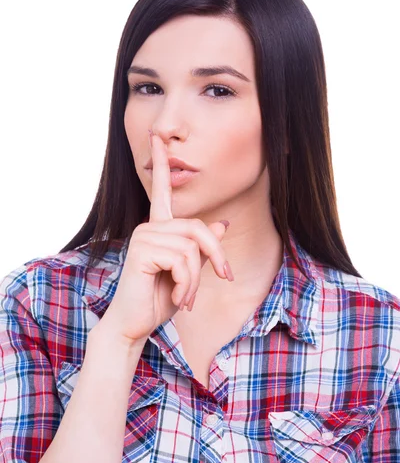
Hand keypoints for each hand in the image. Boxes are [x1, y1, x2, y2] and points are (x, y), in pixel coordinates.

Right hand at [95, 131, 232, 347]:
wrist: (134, 325)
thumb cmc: (158, 300)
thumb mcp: (189, 273)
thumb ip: (201, 248)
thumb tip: (222, 221)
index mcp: (159, 229)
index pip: (161, 191)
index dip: (161, 164)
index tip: (156, 137)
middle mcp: (149, 227)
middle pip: (199, 227)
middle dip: (216, 255)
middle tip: (223, 277)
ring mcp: (144, 236)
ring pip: (193, 247)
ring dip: (197, 279)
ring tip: (187, 298)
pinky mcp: (142, 250)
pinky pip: (183, 260)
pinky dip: (188, 284)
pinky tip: (178, 298)